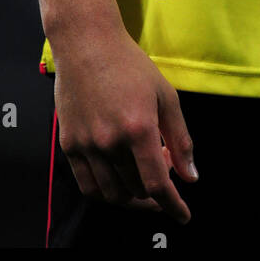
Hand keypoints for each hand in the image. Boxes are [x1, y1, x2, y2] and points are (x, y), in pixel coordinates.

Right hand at [53, 25, 198, 222]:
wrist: (87, 44)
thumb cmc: (130, 65)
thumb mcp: (166, 96)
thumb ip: (181, 139)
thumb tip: (191, 176)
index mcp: (139, 128)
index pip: (158, 184)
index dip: (173, 206)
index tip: (183, 216)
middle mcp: (110, 142)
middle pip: (137, 190)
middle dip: (157, 189)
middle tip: (165, 166)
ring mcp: (86, 145)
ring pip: (112, 194)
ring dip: (132, 195)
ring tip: (142, 175)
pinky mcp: (69, 145)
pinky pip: (88, 185)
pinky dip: (106, 192)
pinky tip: (118, 179)